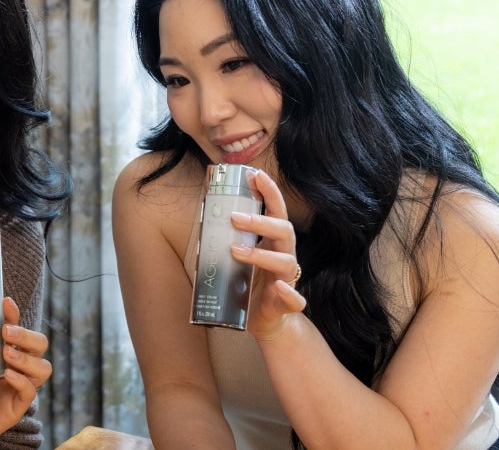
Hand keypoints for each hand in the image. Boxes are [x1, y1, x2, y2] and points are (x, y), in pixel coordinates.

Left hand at [0, 297, 51, 449]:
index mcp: (0, 351)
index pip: (15, 327)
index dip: (13, 313)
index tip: (4, 302)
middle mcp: (14, 365)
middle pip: (38, 343)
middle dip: (26, 334)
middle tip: (6, 331)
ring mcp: (18, 385)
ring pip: (42, 367)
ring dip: (26, 357)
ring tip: (6, 354)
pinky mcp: (17, 406)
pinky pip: (30, 391)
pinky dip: (21, 381)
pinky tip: (7, 375)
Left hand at [229, 169, 306, 340]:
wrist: (268, 323)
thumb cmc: (251, 286)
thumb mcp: (237, 261)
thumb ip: (226, 243)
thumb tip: (202, 224)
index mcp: (273, 243)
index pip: (275, 211)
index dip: (269, 192)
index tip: (255, 174)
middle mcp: (284, 256)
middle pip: (284, 231)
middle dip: (261, 221)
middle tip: (234, 217)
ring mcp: (287, 280)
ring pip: (286, 262)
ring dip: (261, 255)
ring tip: (235, 251)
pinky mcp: (286, 304)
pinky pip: (295, 299)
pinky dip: (289, 294)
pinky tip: (280, 288)